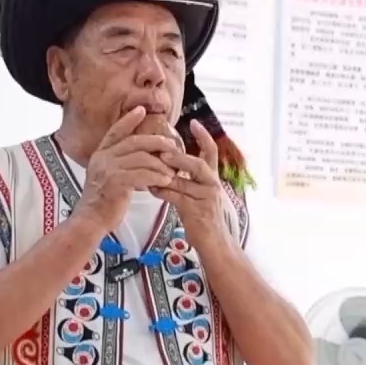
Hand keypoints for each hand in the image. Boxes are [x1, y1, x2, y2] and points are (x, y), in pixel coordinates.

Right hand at [75, 106, 181, 231]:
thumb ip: (119, 163)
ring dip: (160, 164)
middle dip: (156, 142)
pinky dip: (156, 177)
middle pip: (134, 141)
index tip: (142, 109)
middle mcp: (103, 158)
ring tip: (172, 171)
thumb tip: (139, 155)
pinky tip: (165, 181)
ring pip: (141, 158)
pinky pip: (142, 175)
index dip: (129, 120)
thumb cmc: (103, 201)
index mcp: (100, 154)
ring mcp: (108, 169)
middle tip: (172, 146)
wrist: (91, 220)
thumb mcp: (106, 176)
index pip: (116, 131)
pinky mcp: (116, 182)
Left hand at [151, 119, 226, 240]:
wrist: (214, 242)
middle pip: (199, 163)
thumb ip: (188, 178)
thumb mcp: (198, 194)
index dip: (204, 136)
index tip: (194, 122)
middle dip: (180, 156)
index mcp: (212, 178)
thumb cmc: (202, 217)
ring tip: (151, 168)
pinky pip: (176, 197)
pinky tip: (152, 189)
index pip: (212, 152)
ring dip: (165, 174)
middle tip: (163, 151)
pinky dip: (162, 191)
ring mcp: (206, 198)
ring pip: (184, 181)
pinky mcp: (196, 211)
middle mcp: (212, 185)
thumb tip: (168, 162)